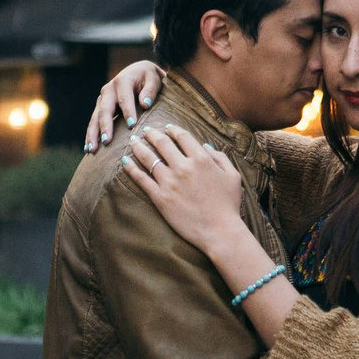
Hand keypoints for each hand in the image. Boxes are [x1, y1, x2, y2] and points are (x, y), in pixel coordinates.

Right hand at [85, 59, 164, 149]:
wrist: (136, 72)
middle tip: (107, 141)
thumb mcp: (153, 78)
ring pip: (95, 118)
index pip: (125, 98)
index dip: (128, 111)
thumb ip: (150, 90)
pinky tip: (88, 149)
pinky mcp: (100, 107)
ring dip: (93, 134)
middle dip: (105, 126)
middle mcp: (109, 90)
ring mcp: (102, 99)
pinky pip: (93, 122)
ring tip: (92, 149)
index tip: (131, 126)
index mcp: (122, 81)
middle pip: (105, 109)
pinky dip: (90, 135)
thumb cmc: (147, 77)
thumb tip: (145, 104)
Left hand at [119, 124, 248, 258]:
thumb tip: (205, 146)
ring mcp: (169, 182)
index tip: (167, 127)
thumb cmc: (229, 205)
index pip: (182, 137)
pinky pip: (141, 179)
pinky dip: (131, 168)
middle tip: (146, 130)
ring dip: (138, 146)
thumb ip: (219, 157)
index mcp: (201, 159)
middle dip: (152, 134)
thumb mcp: (233, 176)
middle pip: (162, 143)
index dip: (172, 130)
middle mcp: (183, 167)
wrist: (219, 231)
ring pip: (148, 158)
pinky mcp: (160, 198)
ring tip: (133, 141)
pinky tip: (125, 161)